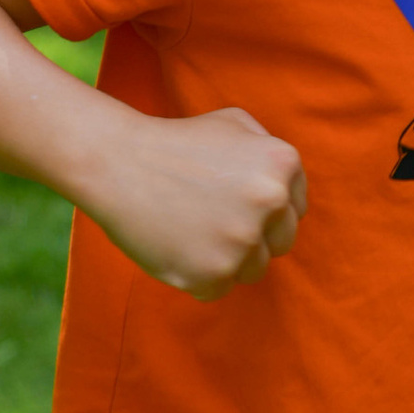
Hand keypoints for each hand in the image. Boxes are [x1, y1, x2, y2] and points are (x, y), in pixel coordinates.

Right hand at [83, 105, 308, 296]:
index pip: (295, 209)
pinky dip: (198, 275)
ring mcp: (243, 241)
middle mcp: (271, 201)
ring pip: (253, 269)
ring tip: (191, 230)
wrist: (118, 163)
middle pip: (281, 243)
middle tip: (211, 219)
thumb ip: (269, 150)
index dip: (264, 210)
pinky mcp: (214, 274)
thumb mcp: (234, 123)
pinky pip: (219, 289)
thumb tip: (289, 189)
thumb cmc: (176, 143)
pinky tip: (176, 246)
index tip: (232, 202)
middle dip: (252, 236)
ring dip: (227, 259)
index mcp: (282, 165)